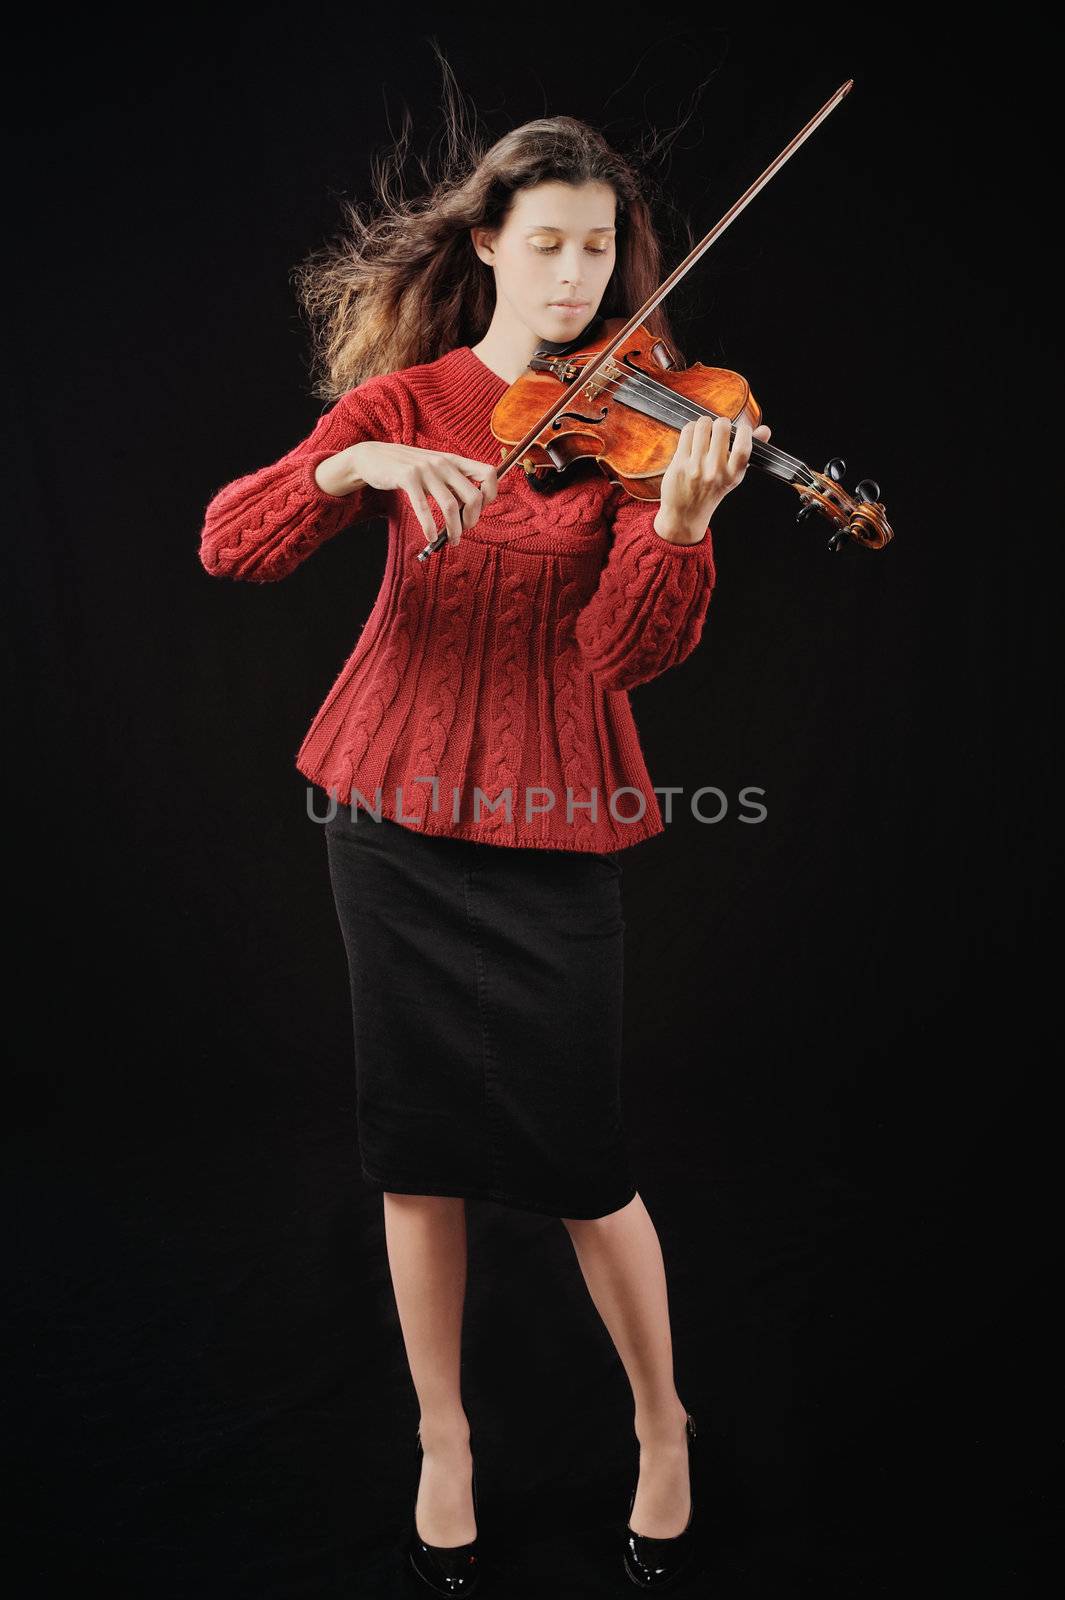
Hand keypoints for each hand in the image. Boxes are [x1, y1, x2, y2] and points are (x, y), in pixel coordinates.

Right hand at [345, 441, 498, 545]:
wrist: (373, 456)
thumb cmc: (407, 468)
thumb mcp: (434, 468)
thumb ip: (452, 481)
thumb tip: (471, 508)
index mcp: (454, 460)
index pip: (489, 473)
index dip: (490, 495)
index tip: (479, 509)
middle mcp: (443, 463)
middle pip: (473, 496)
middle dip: (472, 520)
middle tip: (464, 531)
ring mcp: (426, 469)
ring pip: (451, 506)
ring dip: (454, 529)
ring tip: (451, 540)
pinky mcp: (407, 478)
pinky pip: (424, 508)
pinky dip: (429, 527)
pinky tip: (430, 537)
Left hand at [655, 414, 771, 542]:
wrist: (686, 513)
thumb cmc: (712, 489)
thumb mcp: (733, 475)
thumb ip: (748, 451)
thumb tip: (765, 430)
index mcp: (734, 474)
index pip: (744, 445)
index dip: (744, 430)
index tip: (741, 429)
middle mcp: (716, 471)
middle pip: (722, 427)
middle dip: (721, 423)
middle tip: (718, 429)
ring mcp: (696, 467)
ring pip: (703, 425)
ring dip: (704, 423)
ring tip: (705, 431)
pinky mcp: (680, 463)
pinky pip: (687, 432)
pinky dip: (691, 428)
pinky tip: (693, 436)